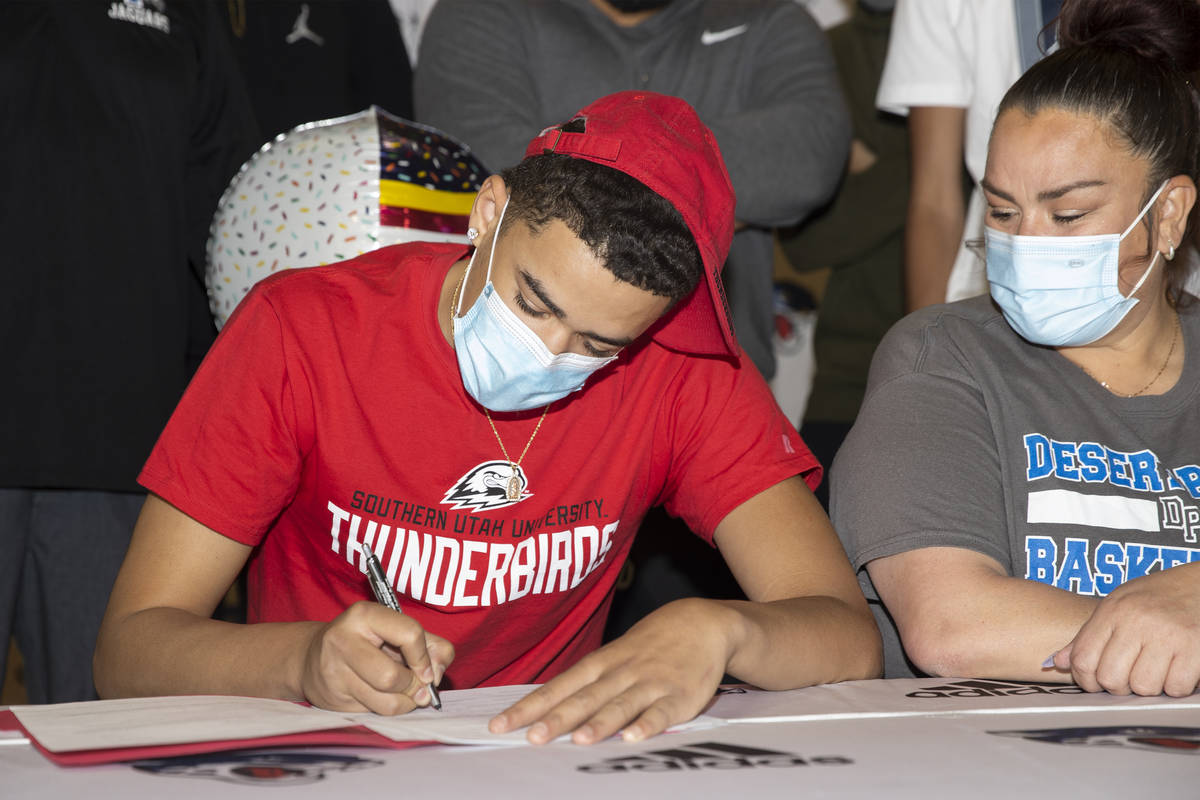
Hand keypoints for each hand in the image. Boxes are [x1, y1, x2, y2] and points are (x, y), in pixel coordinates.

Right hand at [300, 601, 453, 713]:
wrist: (313, 657)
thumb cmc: (368, 641)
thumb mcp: (399, 631)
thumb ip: (431, 645)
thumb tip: (438, 672)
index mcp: (365, 615)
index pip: (409, 634)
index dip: (425, 657)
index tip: (428, 670)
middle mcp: (343, 640)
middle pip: (391, 677)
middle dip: (413, 686)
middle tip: (417, 686)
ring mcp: (333, 672)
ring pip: (385, 703)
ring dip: (405, 703)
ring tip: (406, 694)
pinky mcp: (332, 698)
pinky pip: (374, 714)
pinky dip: (389, 710)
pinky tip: (384, 698)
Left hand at [488, 598, 735, 744]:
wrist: (703, 622)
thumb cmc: (651, 644)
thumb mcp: (615, 655)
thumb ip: (587, 683)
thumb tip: (547, 708)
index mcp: (601, 664)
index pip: (559, 686)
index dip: (530, 706)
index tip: (500, 725)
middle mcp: (621, 672)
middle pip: (584, 697)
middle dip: (557, 718)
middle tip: (531, 738)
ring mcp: (651, 683)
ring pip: (621, 704)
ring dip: (600, 722)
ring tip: (579, 741)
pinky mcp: (680, 696)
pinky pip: (662, 712)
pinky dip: (648, 724)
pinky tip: (633, 737)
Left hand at [1051, 564, 1199, 696]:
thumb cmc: (1155, 597)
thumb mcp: (1117, 605)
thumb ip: (1087, 635)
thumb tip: (1056, 662)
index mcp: (1113, 611)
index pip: (1083, 659)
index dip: (1085, 680)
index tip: (1095, 682)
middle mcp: (1137, 622)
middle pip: (1110, 678)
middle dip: (1117, 687)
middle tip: (1127, 679)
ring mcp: (1167, 635)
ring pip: (1143, 686)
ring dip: (1148, 687)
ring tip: (1153, 671)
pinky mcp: (1195, 649)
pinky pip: (1176, 687)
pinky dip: (1175, 686)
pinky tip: (1175, 670)